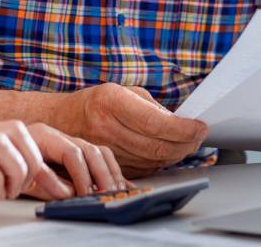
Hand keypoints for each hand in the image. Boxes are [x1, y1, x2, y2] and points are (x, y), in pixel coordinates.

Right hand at [50, 83, 207, 177]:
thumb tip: (181, 123)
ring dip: (176, 155)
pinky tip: (167, 153)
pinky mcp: (107, 165)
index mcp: (111, 102)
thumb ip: (151, 107)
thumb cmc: (95, 103)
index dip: (183, 129)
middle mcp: (106, 127)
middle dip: (186, 144)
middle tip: (198, 137)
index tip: (200, 127)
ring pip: (153, 161)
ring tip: (186, 144)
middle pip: (157, 146)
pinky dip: (161, 163)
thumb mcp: (121, 92)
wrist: (60, 121)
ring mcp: (105, 149)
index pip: (156, 123)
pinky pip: (143, 169)